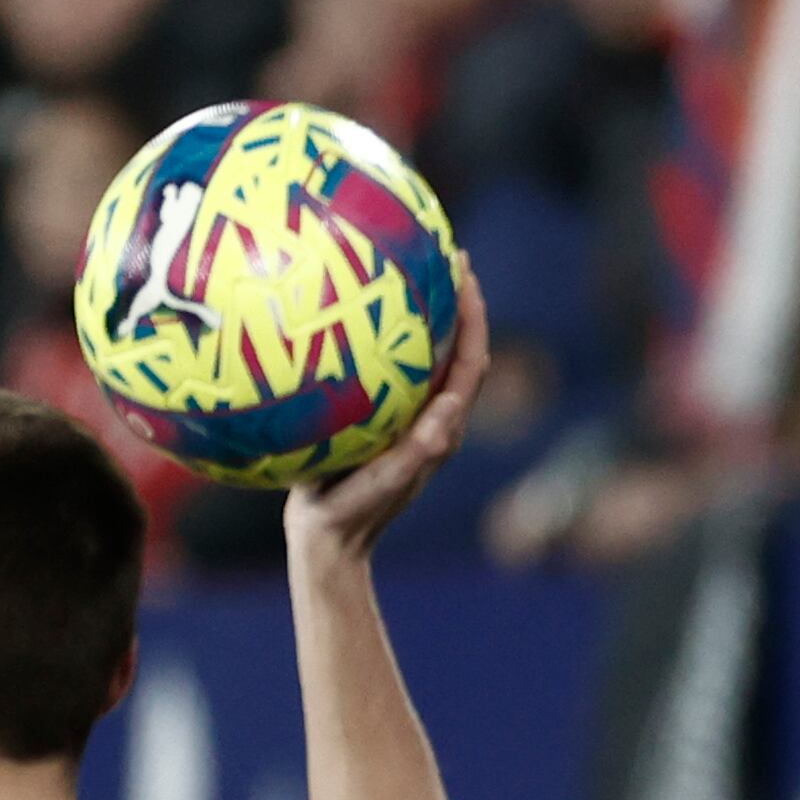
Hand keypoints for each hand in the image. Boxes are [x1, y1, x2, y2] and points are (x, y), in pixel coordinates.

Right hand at [285, 257, 490, 566]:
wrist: (326, 546)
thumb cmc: (348, 518)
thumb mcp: (378, 487)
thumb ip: (413, 453)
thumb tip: (448, 408)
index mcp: (440, 431)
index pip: (470, 363)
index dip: (473, 316)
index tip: (463, 270)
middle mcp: (433, 421)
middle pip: (458, 351)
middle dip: (456, 302)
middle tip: (440, 252)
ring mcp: (409, 422)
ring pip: (430, 359)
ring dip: (428, 316)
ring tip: (407, 270)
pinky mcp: (384, 426)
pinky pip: (396, 371)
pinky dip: (390, 339)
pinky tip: (356, 317)